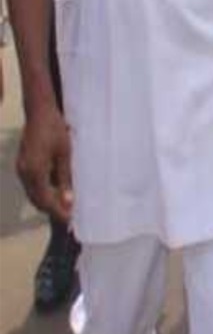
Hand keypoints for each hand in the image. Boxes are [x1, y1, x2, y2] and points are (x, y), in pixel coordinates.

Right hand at [17, 102, 72, 221]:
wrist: (39, 113)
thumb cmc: (55, 130)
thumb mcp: (65, 154)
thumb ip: (64, 177)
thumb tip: (68, 200)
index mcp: (35, 173)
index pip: (46, 201)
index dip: (58, 212)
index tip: (70, 221)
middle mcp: (24, 175)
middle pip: (37, 200)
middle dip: (52, 209)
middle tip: (70, 214)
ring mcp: (21, 170)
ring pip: (33, 193)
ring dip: (48, 200)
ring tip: (67, 203)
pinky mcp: (23, 164)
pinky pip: (32, 184)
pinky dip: (43, 190)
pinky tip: (57, 188)